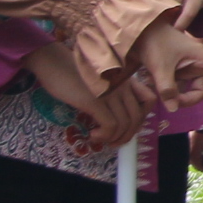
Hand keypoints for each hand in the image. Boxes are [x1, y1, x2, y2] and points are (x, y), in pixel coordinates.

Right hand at [26, 38, 144, 153]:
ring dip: (114, 138)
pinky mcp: (95, 100)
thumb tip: (121, 120)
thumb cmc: (73, 73)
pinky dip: (104, 135)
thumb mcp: (101, 81)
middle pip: (137, 116)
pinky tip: (93, 134)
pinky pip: (110, 125)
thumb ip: (114, 92)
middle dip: (127, 135)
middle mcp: (122, 84)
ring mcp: (110, 91)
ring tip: (101, 139)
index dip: (140, 118)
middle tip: (113, 141)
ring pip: (125, 124)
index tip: (126, 127)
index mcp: (125, 78)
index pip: (149, 100)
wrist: (53, 61)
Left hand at [130, 20, 202, 124]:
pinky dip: (166, 88)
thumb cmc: (154, 41)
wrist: (139, 29)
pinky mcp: (177, 70)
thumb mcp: (161, 66)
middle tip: (168, 99)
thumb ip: (167, 90)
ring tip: (156, 82)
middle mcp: (198, 64)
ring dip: (173, 92)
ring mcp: (187, 68)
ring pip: (187, 91)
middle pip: (200, 91)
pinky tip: (154, 80)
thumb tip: (173, 109)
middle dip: (186, 99)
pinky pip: (177, 86)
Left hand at [136, 0, 202, 30]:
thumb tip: (123, 11)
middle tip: (146, 32)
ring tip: (160, 34)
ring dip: (166, 23)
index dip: (135, 9)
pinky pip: (187, 14)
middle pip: (155, 3)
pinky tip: (176, 31)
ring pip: (170, 8)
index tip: (132, 22)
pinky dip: (181, 24)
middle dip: (150, 18)